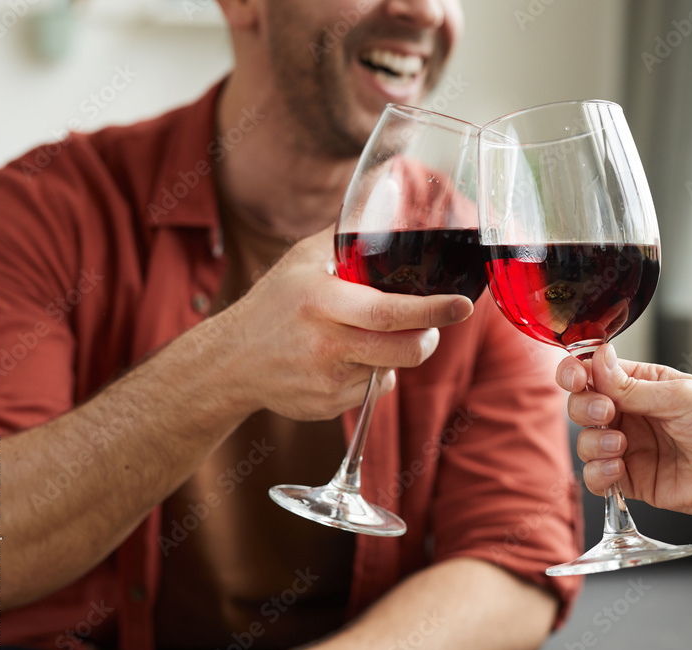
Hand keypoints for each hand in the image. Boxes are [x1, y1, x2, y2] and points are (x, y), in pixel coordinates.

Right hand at [214, 226, 473, 420]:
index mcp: (321, 302)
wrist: (230, 362)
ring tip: (365, 337)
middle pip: (402, 350)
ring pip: (390, 370)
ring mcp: (327, 380)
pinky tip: (344, 361)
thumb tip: (384, 200)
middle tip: (428, 326)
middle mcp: (325, 344)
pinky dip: (371, 374)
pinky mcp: (327, 406)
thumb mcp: (301, 261)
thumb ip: (344, 237)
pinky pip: (371, 391)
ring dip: (394, 355)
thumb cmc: (273, 304)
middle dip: (428, 338)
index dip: (431, 310)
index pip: (388, 311)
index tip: (462, 305)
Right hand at [557, 344, 691, 528]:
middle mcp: (632, 414)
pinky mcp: (634, 480)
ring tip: (620, 447)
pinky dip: (599, 473)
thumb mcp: (681, 396)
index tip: (577, 378)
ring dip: (593, 442)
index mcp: (643, 384)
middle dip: (585, 407)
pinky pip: (597, 478)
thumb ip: (631, 386)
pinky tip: (618, 468)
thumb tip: (596, 359)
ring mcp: (630, 448)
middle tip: (607, 413)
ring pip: (585, 441)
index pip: (595, 372)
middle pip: (582, 405)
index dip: (577, 372)